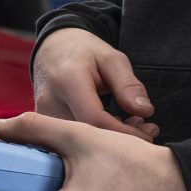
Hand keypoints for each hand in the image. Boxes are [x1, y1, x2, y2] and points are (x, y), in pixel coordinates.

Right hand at [33, 27, 159, 139]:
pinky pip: (73, 139)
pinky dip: (97, 137)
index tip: (148, 133)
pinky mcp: (43, 126)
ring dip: (110, 139)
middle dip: (121, 138)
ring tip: (131, 124)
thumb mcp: (111, 59)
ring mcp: (43, 115)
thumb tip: (145, 111)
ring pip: (81, 141)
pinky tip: (113, 126)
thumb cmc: (84, 52)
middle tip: (146, 129)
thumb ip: (128, 85)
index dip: (124, 132)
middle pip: (88, 135)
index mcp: (68, 80)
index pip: (95, 119)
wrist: (51, 49)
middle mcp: (50, 101)